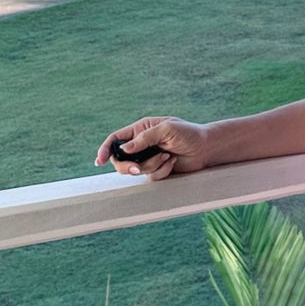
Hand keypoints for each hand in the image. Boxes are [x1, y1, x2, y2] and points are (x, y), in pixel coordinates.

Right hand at [96, 117, 210, 180]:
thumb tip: (124, 150)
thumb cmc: (188, 133)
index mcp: (140, 130)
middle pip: (120, 159)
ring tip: (167, 157)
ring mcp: (148, 157)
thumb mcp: (166, 129)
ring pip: (136, 170)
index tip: (100, 161)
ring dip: (151, 166)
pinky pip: (150, 176)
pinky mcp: (156, 169)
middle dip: (127, 166)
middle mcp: (141, 144)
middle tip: (138, 169)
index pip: (116, 139)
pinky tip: (172, 162)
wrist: (205, 148)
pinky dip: (161, 171)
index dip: (105, 149)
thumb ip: (144, 139)